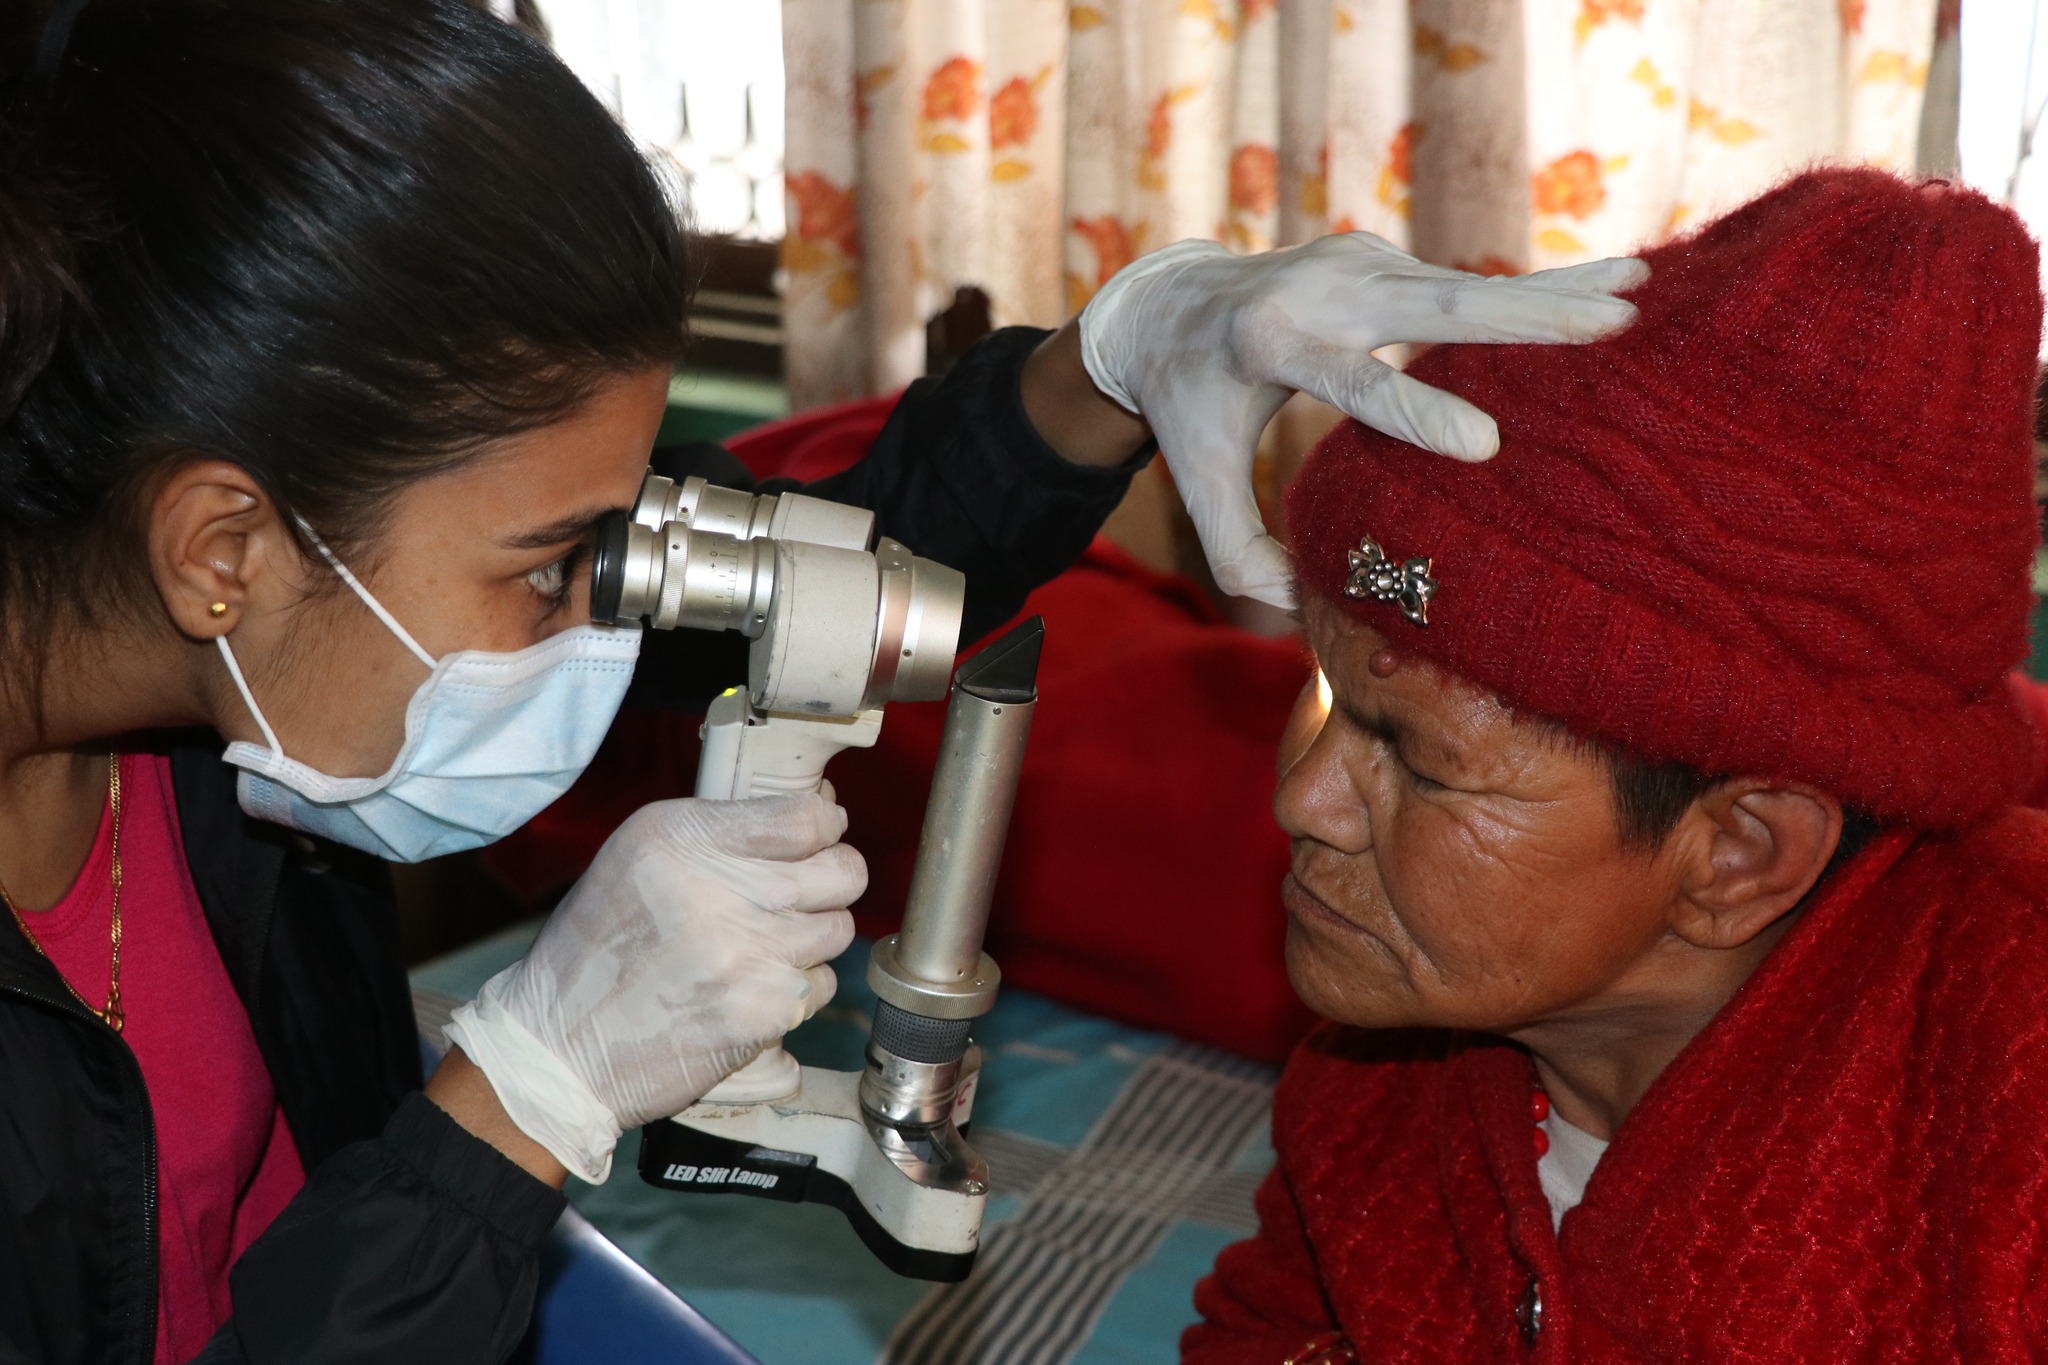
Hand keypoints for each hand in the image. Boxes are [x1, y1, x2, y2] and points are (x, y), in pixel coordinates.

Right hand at [442, 794, 862, 1181]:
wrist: (558, 1046)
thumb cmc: (596, 949)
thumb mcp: (636, 857)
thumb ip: (718, 833)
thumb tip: (817, 814)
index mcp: (684, 838)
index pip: (807, 818)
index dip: (824, 829)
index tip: (819, 840)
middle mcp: (721, 888)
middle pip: (843, 871)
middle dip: (832, 882)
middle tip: (803, 896)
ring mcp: (747, 953)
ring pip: (838, 930)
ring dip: (811, 939)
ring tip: (761, 949)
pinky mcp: (762, 1011)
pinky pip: (822, 986)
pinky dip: (797, 991)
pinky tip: (751, 991)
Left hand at [1079, 234, 1648, 605]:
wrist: (1170, 306)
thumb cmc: (1192, 405)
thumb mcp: (1195, 478)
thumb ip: (1235, 550)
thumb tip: (1300, 609)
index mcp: (1268, 342)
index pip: (1353, 381)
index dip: (1418, 411)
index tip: (1487, 443)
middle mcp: (1320, 290)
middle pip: (1434, 307)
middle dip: (1524, 320)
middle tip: (1610, 330)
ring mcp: (1357, 265)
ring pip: (1466, 287)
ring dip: (1553, 295)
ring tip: (1639, 299)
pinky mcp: (1384, 263)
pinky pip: (1466, 286)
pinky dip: (1537, 291)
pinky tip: (1612, 288)